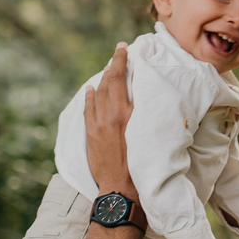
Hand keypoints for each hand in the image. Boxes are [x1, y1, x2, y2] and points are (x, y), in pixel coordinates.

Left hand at [84, 43, 135, 196]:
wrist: (123, 190)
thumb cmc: (144, 166)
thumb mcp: (150, 136)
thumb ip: (146, 115)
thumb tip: (147, 98)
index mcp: (129, 114)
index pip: (123, 79)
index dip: (122, 61)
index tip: (124, 48)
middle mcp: (112, 115)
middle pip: (109, 81)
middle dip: (114, 63)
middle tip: (119, 50)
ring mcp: (99, 124)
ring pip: (98, 93)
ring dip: (103, 78)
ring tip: (108, 69)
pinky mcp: (91, 134)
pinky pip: (88, 109)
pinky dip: (89, 96)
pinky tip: (91, 89)